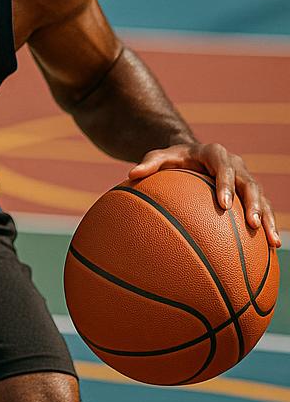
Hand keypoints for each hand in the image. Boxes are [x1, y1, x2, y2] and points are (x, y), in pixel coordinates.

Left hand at [129, 142, 280, 247]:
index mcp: (215, 154)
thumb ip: (148, 164)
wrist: (190, 155)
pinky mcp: (248, 193)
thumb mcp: (159, 157)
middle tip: (253, 224)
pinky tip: (271, 248)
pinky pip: (262, 209)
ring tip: (271, 241)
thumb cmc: (172, 159)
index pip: (223, 168)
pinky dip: (268, 226)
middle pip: (249, 184)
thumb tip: (130, 174)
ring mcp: (244, 179)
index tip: (223, 205)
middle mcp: (235, 164)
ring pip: (261, 198)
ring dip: (268, 219)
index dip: (225, 185)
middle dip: (253, 204)